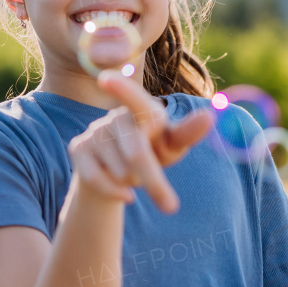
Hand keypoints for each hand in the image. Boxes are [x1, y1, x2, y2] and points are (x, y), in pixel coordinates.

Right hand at [66, 71, 212, 212]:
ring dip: (132, 182)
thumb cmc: (153, 151)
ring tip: (133, 175)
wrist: (117, 172)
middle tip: (170, 207)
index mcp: (143, 111)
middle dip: (154, 182)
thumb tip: (209, 115)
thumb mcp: (172, 145)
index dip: (121, 89)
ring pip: (119, 170)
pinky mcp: (78, 147)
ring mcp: (95, 131)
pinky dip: (113, 191)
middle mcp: (117, 117)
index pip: (135, 100)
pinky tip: (122, 192)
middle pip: (136, 152)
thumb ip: (188, 133)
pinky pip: (96, 178)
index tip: (106, 79)